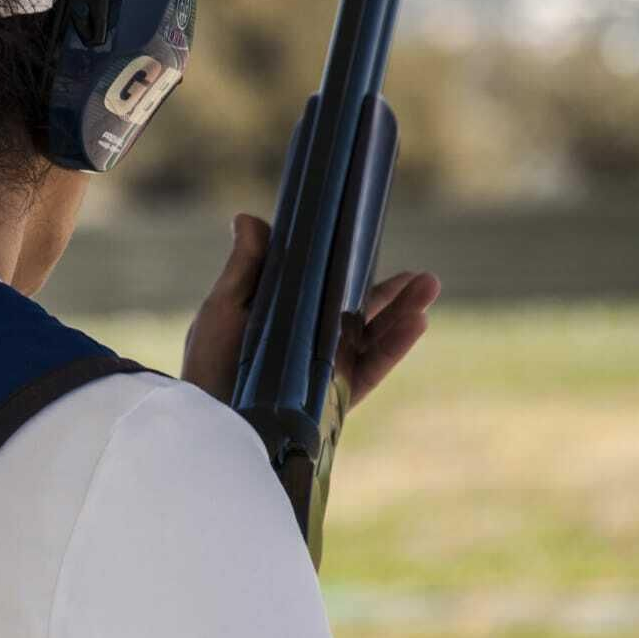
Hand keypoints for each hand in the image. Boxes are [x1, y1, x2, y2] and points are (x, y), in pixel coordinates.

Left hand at [180, 214, 439, 405]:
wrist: (209, 420)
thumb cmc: (208, 363)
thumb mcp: (225, 307)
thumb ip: (245, 267)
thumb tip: (249, 216)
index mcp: (286, 320)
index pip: (328, 291)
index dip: (354, 272)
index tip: (380, 251)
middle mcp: (309, 346)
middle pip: (360, 316)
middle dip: (394, 295)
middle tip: (426, 277)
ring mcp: (323, 373)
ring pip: (372, 340)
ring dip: (403, 314)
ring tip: (430, 288)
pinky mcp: (332, 400)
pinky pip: (369, 371)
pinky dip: (394, 347)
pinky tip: (417, 322)